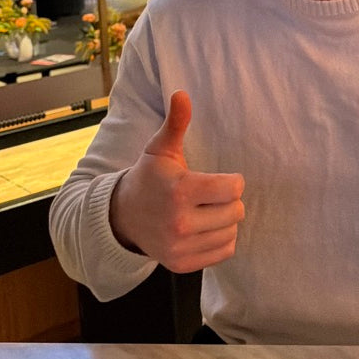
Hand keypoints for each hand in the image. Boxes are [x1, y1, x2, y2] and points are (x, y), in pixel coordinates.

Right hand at [110, 90, 244, 272]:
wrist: (122, 217)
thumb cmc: (148, 178)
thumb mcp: (160, 149)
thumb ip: (176, 123)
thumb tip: (182, 93)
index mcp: (179, 191)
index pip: (232, 188)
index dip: (232, 181)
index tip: (222, 178)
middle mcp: (180, 223)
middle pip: (236, 211)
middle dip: (229, 200)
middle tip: (213, 195)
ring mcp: (180, 247)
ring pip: (232, 232)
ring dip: (226, 220)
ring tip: (208, 210)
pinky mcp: (182, 264)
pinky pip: (224, 251)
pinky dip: (222, 239)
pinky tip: (206, 227)